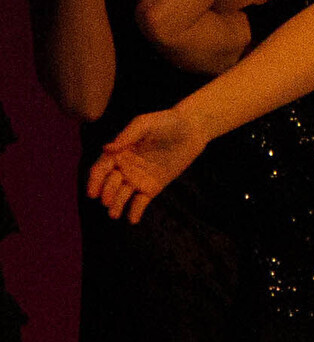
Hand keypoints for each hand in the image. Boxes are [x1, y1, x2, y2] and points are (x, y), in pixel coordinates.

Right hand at [90, 108, 207, 221]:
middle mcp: (124, 167)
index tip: (93, 193)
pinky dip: (136, 211)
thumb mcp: (145, 124)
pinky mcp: (153, 186)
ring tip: (115, 215)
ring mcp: (138, 178)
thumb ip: (127, 136)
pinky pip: (141, 201)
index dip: (94, 181)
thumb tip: (107, 148)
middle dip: (107, 194)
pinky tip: (132, 220)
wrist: (192, 129)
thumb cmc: (166, 122)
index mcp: (118, 152)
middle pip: (110, 184)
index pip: (101, 169)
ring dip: (117, 205)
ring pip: (123, 194)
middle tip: (108, 202)